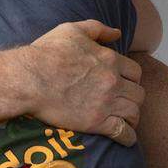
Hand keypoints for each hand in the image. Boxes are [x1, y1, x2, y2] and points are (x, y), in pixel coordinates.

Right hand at [23, 20, 144, 145]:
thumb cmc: (47, 52)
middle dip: (133, 99)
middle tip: (125, 103)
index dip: (131, 79)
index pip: (135, 72)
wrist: (30, 78)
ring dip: (132, 117)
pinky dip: (128, 136)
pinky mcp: (96, 122)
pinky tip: (126, 138)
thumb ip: (98, 29)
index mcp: (110, 59)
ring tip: (127, 121)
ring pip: (134, 112)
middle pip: (138, 93)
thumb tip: (117, 33)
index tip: (125, 85)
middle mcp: (113, 81)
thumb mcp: (72, 30)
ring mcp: (106, 102)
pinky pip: (123, 132)